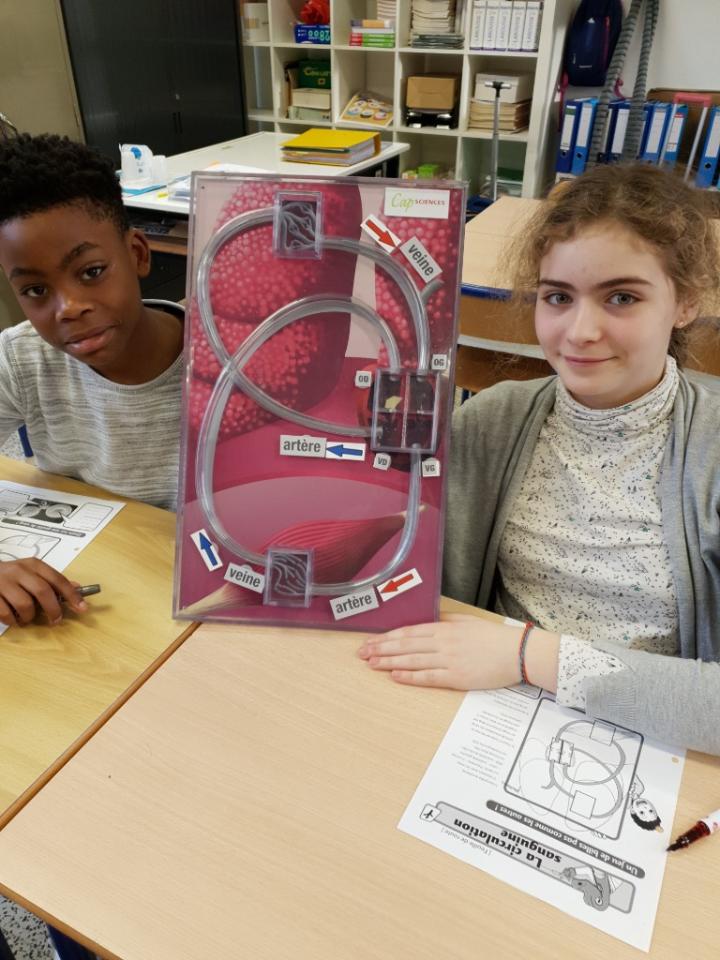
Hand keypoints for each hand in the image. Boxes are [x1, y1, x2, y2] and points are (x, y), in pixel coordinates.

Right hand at [0, 559, 88, 626]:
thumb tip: (77, 588)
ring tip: (27, 618)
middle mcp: (18, 571)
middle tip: (55, 620)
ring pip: (25, 605)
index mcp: (33, 564)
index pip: (57, 579)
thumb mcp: (32, 572)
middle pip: (42, 591)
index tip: (82, 608)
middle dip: (53, 609)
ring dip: (30, 617)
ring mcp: (3, 583)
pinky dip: (13, 621)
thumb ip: (52, 581)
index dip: (71, 595)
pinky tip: (14, 619)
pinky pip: (6, 614)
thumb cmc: (13, 575)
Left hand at [358, 613, 522, 689]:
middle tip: (361, 653)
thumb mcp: (466, 622)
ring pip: (412, 660)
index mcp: (444, 628)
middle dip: (381, 649)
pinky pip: (428, 677)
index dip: (387, 637)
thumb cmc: (493, 637)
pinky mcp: (457, 677)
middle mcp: (443, 642)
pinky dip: (410, 676)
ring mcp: (448, 660)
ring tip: (371, 663)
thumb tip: (428, 620)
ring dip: (389, 662)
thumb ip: (445, 620)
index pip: (408, 631)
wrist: (517, 652)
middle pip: (405, 645)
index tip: (370, 640)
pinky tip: (395, 675)